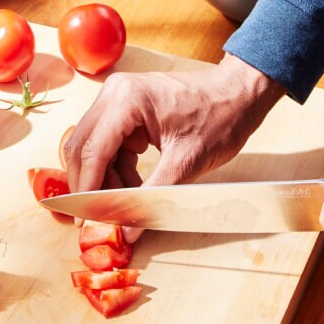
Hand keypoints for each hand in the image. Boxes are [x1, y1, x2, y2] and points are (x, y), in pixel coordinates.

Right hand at [64, 53, 284, 240]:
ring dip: (104, 177)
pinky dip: (116, 166)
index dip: (86, 189)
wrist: (240, 93)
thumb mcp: (186, 163)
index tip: (84, 220)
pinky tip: (133, 185)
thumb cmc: (220, 118)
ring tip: (125, 202)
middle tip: (97, 217)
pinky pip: (108, 142)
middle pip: (83, 146)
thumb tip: (127, 230)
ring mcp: (118, 97)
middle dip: (90, 184)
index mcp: (126, 100)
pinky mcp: (125, 107)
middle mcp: (114, 93)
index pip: (92, 151)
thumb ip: (152, 197)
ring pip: (93, 146)